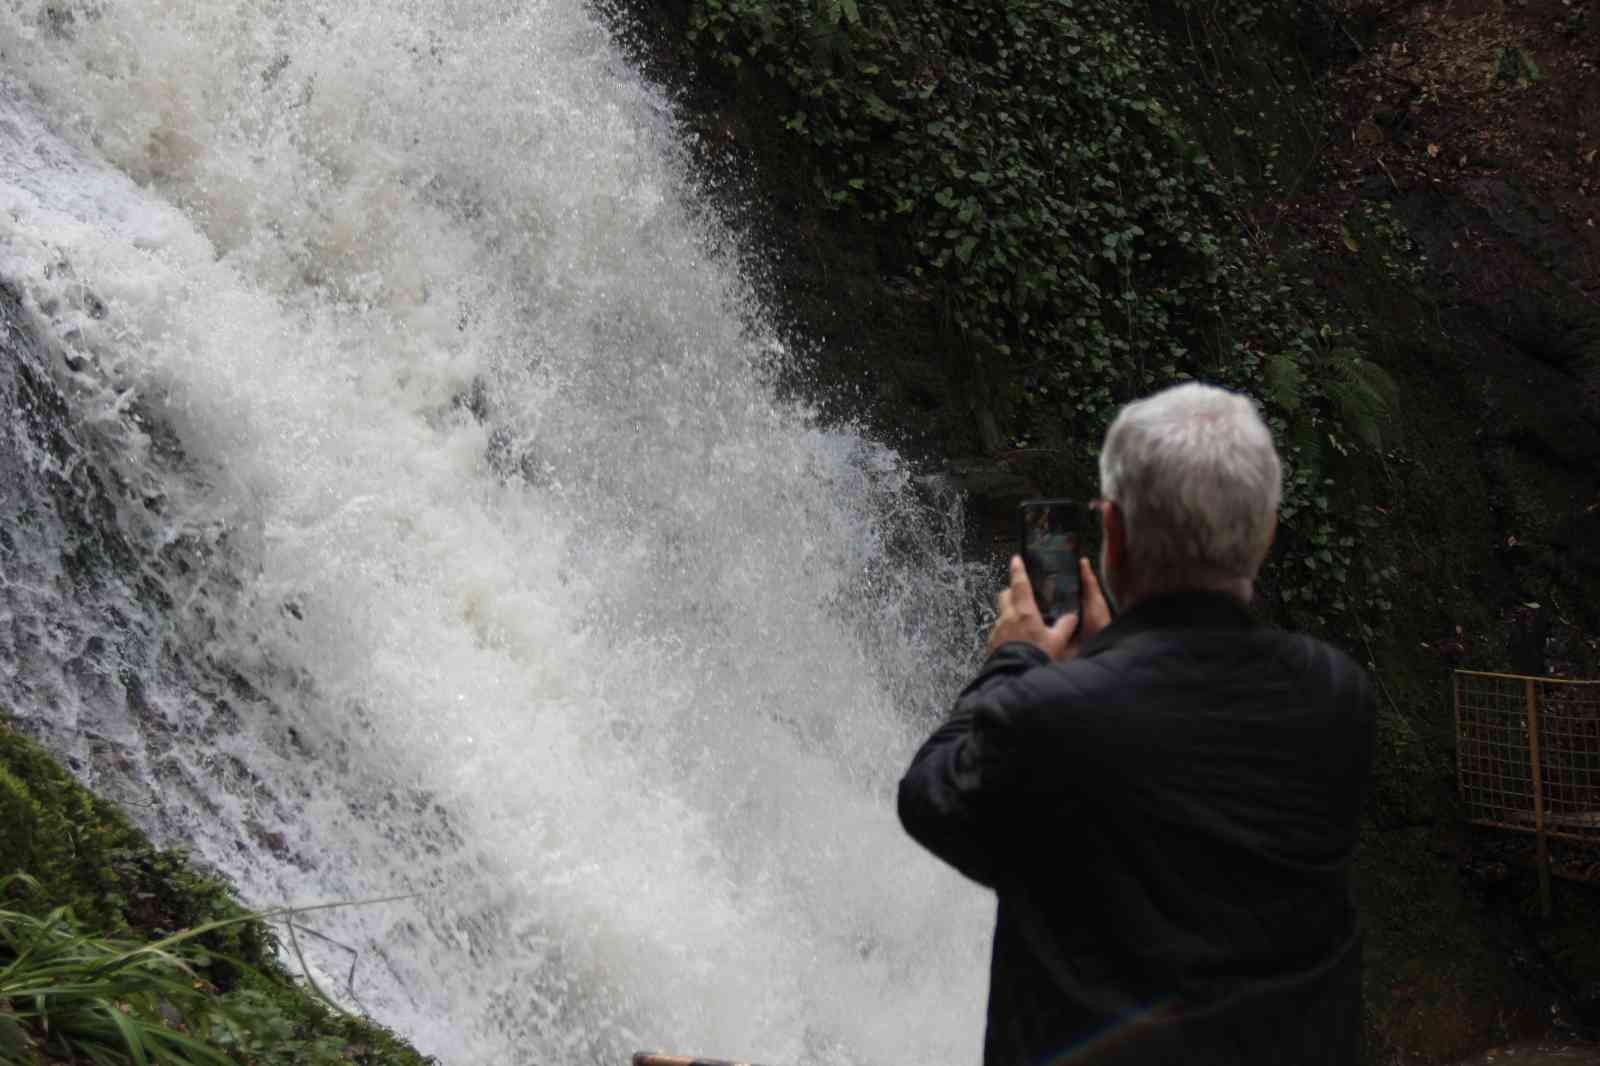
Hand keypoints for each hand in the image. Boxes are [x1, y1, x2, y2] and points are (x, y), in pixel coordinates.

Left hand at [985, 556, 1112, 662]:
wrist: (1016, 675)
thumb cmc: (1037, 656)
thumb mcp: (1057, 641)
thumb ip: (1065, 627)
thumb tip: (1072, 617)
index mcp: (1024, 612)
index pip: (1020, 585)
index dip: (1018, 570)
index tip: (1016, 559)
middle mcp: (1007, 617)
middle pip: (1005, 595)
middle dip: (1011, 591)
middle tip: (1020, 594)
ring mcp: (997, 630)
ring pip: (1002, 614)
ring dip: (1010, 614)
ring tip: (1022, 625)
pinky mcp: (992, 642)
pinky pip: (999, 631)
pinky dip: (1007, 631)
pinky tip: (1016, 641)